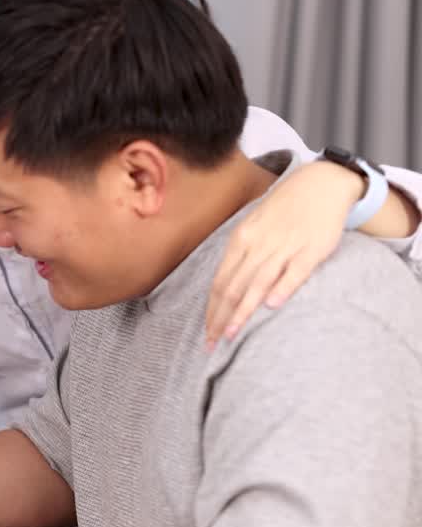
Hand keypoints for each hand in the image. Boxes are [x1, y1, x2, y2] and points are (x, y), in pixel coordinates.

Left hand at [206, 161, 361, 347]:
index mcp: (241, 240)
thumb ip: (241, 255)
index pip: (221, 281)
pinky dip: (282, 288)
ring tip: (231, 334)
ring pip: (257, 283)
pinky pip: (294, 271)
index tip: (206, 332)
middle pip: (234, 287)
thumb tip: (225, 286)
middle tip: (212, 344)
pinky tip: (271, 306)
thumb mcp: (254, 227)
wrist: (320, 183)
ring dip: (242, 311)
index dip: (212, 309)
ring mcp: (285, 246)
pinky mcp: (312, 248)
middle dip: (220, 317)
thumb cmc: (283, 210)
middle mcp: (259, 244)